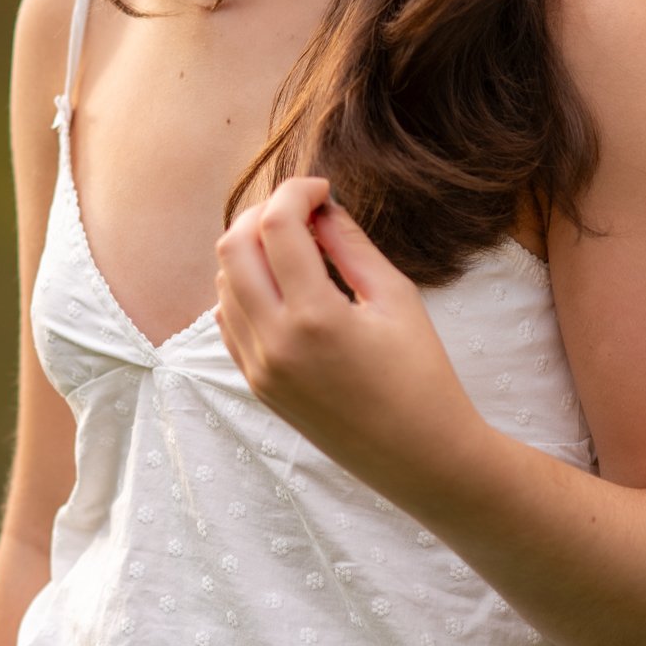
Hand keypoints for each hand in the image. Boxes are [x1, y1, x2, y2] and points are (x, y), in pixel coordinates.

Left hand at [214, 178, 478, 504]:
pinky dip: (244, 287)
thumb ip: (351, 245)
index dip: (296, 191)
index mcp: (314, 317)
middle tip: (301, 209)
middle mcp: (274, 342)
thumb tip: (320, 207)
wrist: (420, 457)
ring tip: (297, 245)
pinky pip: (228, 319)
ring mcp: (259, 367)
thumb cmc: (422, 376)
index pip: (277, 226)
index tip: (322, 188)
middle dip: (262, 213)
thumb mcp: (396, 299)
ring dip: (251, 250)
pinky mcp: (257, 384)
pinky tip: (282, 283)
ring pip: (224, 281)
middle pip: (232, 247)